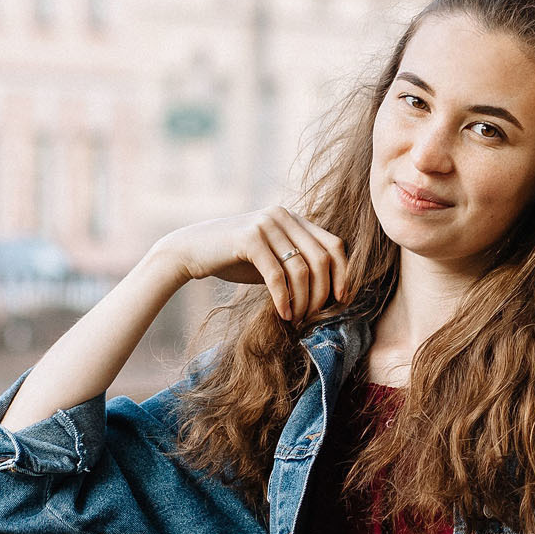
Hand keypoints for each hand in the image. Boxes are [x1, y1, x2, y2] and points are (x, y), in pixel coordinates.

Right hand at [147, 207, 350, 322]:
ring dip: (303, 300)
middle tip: (315, 316)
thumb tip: (332, 291)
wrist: (191, 251)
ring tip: (297, 317)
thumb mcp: (272, 258)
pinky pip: (277, 275)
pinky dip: (283, 299)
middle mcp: (283, 216)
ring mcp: (266, 224)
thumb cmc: (234, 260)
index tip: (341, 300)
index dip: (343, 274)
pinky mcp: (249, 238)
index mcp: (294, 219)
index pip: (334, 244)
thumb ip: (297, 264)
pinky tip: (283, 314)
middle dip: (323, 293)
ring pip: (301, 269)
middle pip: (322, 258)